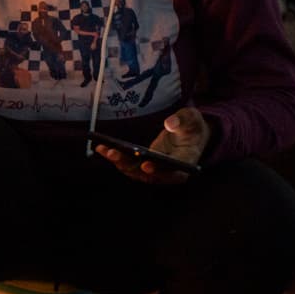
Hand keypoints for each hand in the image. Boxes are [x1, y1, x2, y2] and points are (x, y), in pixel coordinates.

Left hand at [94, 107, 209, 184]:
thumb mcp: (193, 119)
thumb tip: (170, 123)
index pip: (172, 172)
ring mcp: (154, 171)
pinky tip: (102, 147)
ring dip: (118, 162)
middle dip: (129, 165)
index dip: (159, 170)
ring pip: (134, 171)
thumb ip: (184, 120)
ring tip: (104, 149)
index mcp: (185, 163)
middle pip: (147, 174)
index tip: (146, 164)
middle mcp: (168, 172)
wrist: (189, 135)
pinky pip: (128, 165)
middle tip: (114, 153)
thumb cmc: (192, 127)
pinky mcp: (143, 166)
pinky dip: (115, 157)